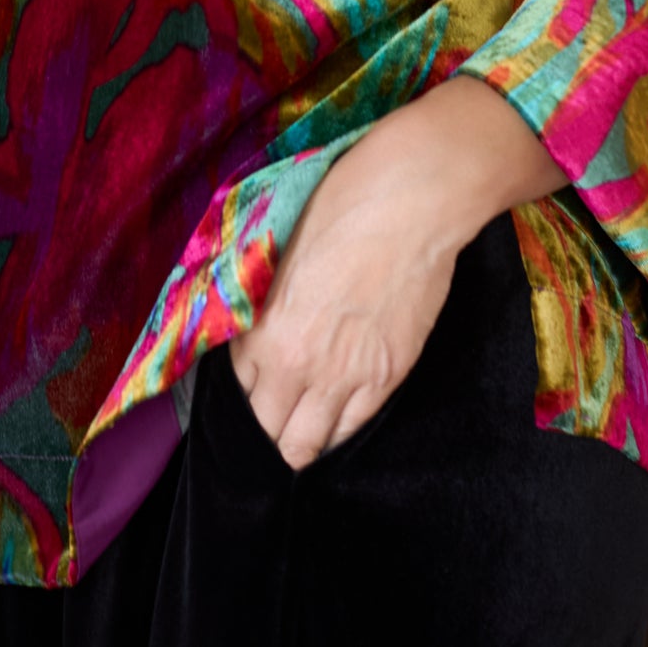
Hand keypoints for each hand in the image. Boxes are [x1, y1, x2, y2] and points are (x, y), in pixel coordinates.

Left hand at [227, 75, 564, 470]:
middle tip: (276, 400)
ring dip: (299, 433)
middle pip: (267, 427)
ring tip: (304, 414)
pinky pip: (351, 428)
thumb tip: (257, 322)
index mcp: (264, 330)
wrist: (410, 202)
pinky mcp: (389, 378)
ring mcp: (347, 378)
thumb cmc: (340, 206)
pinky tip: (335, 409)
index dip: (245, 379)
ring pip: (306, 444)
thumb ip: (262, 301)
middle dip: (267, 417)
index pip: (237, 386)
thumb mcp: (279, 250)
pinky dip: (337, 427)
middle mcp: (298, 366)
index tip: (254, 371)